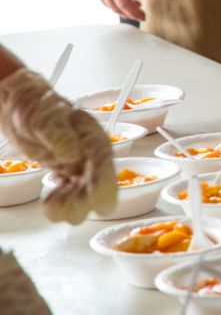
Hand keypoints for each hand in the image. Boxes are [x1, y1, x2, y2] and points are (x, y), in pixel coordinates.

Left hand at [0, 70, 115, 223]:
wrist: (20, 106)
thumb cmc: (36, 106)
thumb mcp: (45, 118)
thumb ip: (59, 135)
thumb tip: (72, 154)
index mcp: (93, 141)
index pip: (106, 167)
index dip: (104, 187)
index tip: (94, 201)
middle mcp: (92, 157)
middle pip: (101, 190)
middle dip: (84, 202)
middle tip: (62, 201)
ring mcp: (81, 168)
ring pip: (86, 199)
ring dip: (71, 208)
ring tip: (51, 202)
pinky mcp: (68, 175)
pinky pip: (71, 198)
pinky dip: (61, 205)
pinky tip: (50, 201)